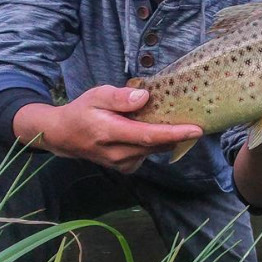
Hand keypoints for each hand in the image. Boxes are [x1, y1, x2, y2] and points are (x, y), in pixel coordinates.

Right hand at [13, 85, 202, 172]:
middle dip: (179, 133)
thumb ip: (119, 97)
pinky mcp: (126, 167)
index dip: (175, 133)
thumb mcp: (96, 95)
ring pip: (154, 150)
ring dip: (168, 137)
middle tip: (197, 116)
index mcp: (109, 132)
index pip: (148, 135)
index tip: (197, 129)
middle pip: (156, 144)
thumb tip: (145, 97)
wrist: (64, 135)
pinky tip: (157, 128)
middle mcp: (117, 153)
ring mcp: (122, 163)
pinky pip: (148, 154)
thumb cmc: (82, 111)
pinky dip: (157, 143)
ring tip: (178, 119)